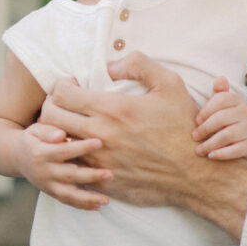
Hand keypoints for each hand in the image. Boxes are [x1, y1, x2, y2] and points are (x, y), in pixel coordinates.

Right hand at [18, 121, 111, 209]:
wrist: (17, 157)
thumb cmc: (33, 139)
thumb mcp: (35, 130)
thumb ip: (48, 131)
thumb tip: (61, 135)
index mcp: (40, 154)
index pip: (63, 151)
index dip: (81, 147)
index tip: (100, 143)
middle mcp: (44, 172)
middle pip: (69, 175)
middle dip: (90, 176)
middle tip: (110, 174)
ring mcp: (47, 185)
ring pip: (68, 195)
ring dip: (88, 198)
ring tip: (107, 200)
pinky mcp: (51, 193)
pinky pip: (67, 202)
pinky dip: (82, 206)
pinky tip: (98, 206)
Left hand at [39, 51, 199, 206]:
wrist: (195, 173)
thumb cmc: (183, 126)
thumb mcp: (170, 84)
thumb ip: (138, 64)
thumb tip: (111, 66)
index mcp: (112, 109)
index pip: (62, 94)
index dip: (62, 85)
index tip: (73, 85)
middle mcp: (100, 136)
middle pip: (50, 118)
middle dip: (52, 106)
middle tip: (66, 104)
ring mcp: (99, 162)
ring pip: (57, 145)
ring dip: (59, 132)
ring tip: (72, 126)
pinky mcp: (102, 181)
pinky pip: (72, 166)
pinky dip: (73, 156)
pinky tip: (86, 149)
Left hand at [192, 77, 246, 159]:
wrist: (246, 140)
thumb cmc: (226, 120)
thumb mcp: (222, 106)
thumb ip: (219, 93)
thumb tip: (220, 78)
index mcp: (237, 100)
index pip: (221, 99)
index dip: (206, 110)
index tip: (196, 120)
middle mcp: (246, 113)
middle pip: (222, 118)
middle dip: (205, 128)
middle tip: (194, 136)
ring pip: (228, 135)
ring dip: (210, 143)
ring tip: (198, 150)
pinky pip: (235, 150)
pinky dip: (221, 154)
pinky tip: (210, 156)